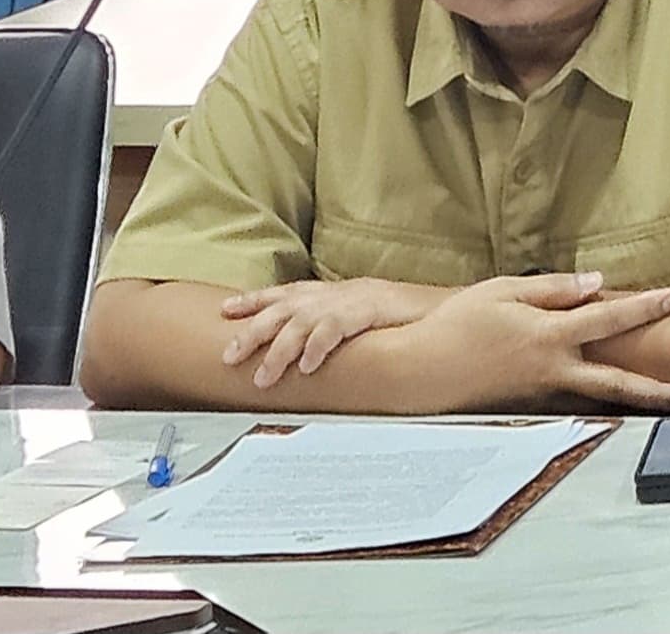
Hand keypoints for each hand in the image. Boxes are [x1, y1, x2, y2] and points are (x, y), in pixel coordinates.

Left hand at [219, 275, 444, 387]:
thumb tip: (303, 351)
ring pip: (302, 320)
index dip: (254, 300)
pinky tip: (306, 366)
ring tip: (263, 377)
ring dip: (279, 350)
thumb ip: (333, 327)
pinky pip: (337, 326)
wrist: (445, 308)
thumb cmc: (403, 318)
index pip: (285, 293)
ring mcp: (353, 299)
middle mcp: (336, 292)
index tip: (225, 311)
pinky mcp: (371, 309)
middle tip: (229, 356)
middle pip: (283, 308)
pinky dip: (318, 345)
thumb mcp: (360, 318)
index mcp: (332, 293)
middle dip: (253, 331)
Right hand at [425, 271, 669, 414]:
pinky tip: (616, 398)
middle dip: (656, 390)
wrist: (418, 372)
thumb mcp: (503, 291)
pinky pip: (572, 400)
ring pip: (598, 397)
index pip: (607, 318)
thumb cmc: (455, 325)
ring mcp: (541, 394)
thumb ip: (552, 289)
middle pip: (615, 382)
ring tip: (669, 402)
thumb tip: (595, 284)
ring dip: (635, 400)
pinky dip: (598, 400)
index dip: (644, 307)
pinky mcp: (529, 407)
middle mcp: (551, 370)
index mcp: (548, 335)